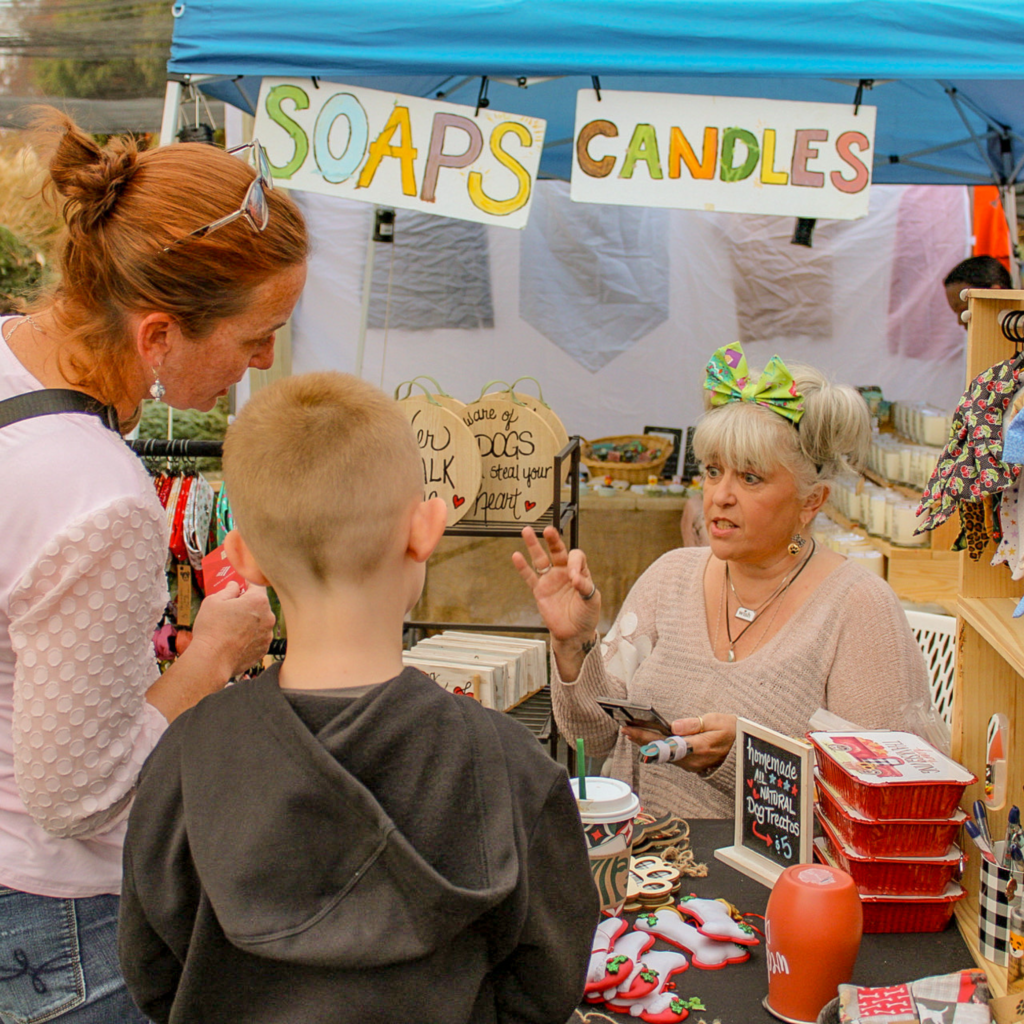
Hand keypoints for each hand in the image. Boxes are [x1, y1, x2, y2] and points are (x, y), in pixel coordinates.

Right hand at [189, 582, 275, 680]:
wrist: (212, 661)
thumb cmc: (211, 630)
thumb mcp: (214, 601)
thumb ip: (228, 590)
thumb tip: (235, 586)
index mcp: (258, 601)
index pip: (257, 585)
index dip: (248, 583)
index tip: (243, 583)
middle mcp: (268, 617)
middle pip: (259, 605)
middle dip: (247, 604)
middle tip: (230, 609)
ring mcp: (267, 635)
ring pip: (259, 622)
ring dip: (249, 622)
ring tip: (229, 628)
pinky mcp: (263, 649)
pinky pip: (257, 638)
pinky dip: (249, 637)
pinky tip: (233, 640)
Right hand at [512, 525, 599, 644]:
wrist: (574, 634)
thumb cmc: (586, 616)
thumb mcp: (592, 601)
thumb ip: (585, 587)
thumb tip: (575, 578)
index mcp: (580, 572)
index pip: (575, 557)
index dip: (574, 563)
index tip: (574, 577)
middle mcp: (564, 572)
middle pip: (557, 551)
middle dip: (553, 540)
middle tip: (548, 530)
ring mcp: (550, 580)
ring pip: (540, 559)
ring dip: (533, 546)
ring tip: (527, 531)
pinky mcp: (540, 590)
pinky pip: (530, 576)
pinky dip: (522, 567)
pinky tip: (517, 556)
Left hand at [622, 713, 736, 773]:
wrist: (745, 749)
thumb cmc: (732, 731)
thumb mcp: (717, 721)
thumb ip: (694, 724)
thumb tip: (674, 726)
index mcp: (699, 747)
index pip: (665, 742)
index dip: (645, 736)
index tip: (630, 729)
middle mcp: (692, 760)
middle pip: (661, 750)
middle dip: (641, 739)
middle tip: (624, 729)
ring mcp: (691, 764)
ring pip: (663, 755)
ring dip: (646, 744)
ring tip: (631, 732)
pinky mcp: (691, 764)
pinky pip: (670, 757)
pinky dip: (657, 748)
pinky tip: (648, 740)